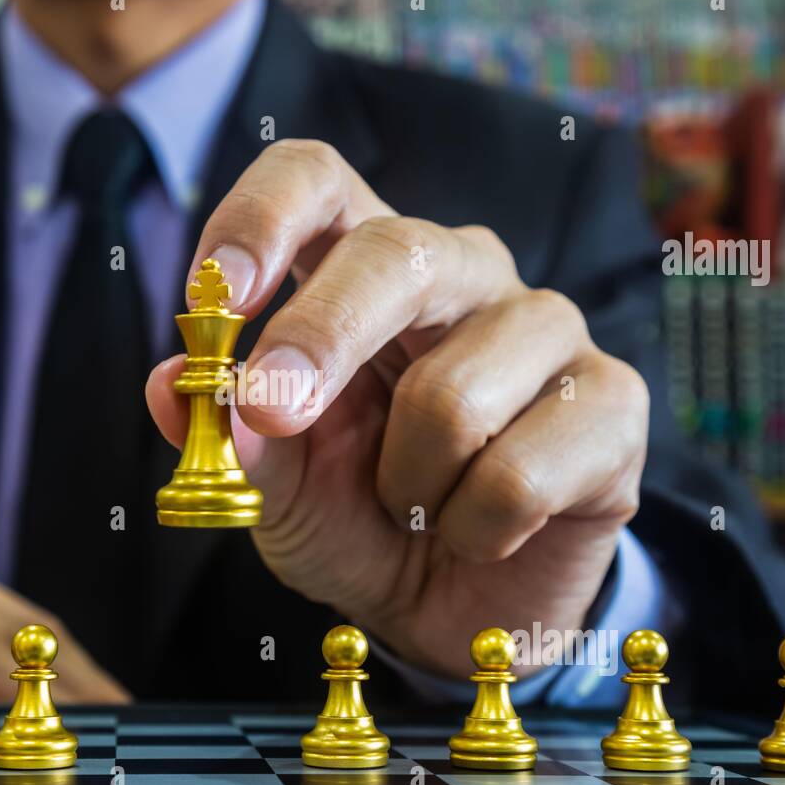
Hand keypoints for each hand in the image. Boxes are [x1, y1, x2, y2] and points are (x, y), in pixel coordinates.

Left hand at [147, 140, 648, 680]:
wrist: (456, 606)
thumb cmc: (360, 521)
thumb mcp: (278, 491)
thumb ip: (231, 439)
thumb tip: (171, 385)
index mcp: (364, 270)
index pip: (316, 178)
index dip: (260, 218)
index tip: (213, 294)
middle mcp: (461, 275)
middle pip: (397, 251)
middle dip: (322, 341)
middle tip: (277, 417)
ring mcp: (546, 330)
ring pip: (453, 391)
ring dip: (404, 483)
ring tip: (412, 507)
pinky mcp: (613, 402)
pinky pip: (520, 472)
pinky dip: (471, 529)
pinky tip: (476, 532)